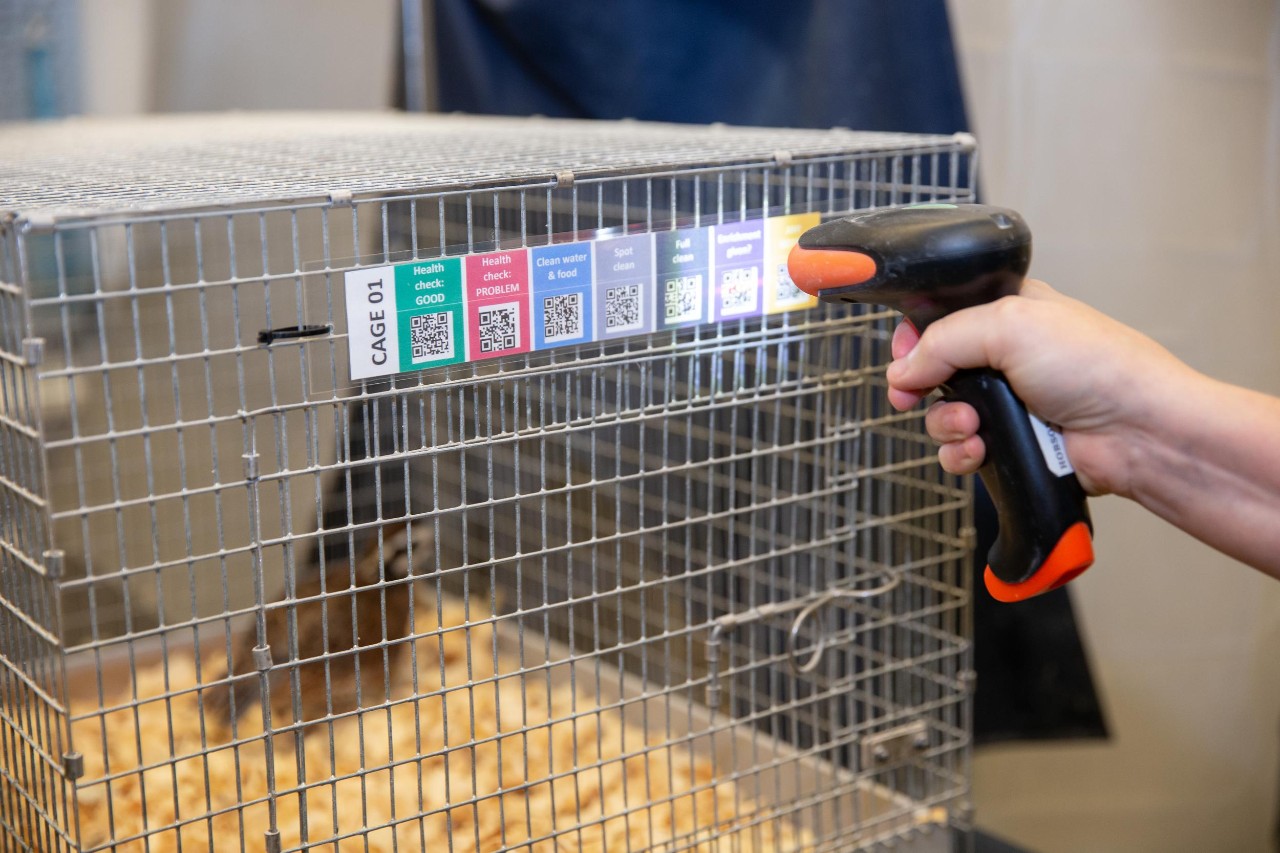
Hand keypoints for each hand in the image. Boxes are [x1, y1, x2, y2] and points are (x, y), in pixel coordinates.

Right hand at [885, 279, 1197, 497]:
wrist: (1137, 431)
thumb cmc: (1098, 366)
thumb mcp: (1010, 325)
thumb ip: (944, 339)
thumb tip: (904, 369)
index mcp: (1008, 313)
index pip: (941, 318)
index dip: (915, 337)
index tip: (903, 356)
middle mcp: (1005, 357)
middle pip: (933, 370)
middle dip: (921, 386)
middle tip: (912, 395)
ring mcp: (1007, 403)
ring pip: (942, 415)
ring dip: (945, 424)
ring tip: (972, 426)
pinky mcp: (1011, 444)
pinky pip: (962, 451)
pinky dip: (961, 454)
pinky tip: (979, 450)